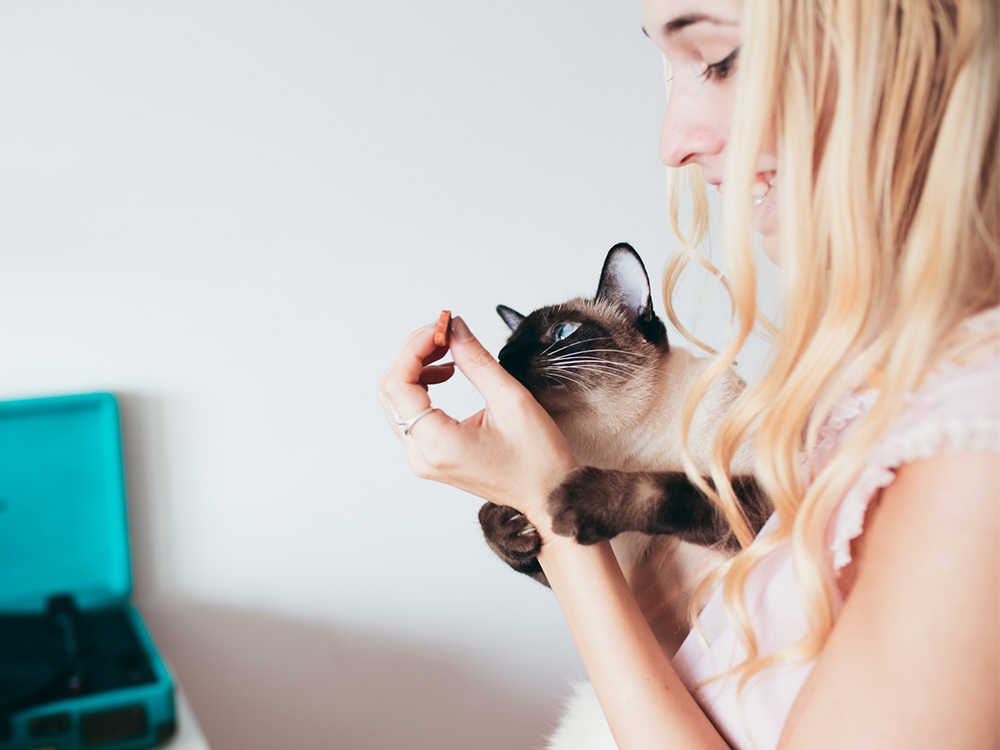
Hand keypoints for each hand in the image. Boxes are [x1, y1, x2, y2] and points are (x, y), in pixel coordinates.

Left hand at [377, 315, 578, 535]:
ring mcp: (423, 459)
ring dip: (416, 368)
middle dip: (413, 353)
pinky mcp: (431, 456)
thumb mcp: (512, 400)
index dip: (414, 348)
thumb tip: (455, 328)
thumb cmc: (538, 458)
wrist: (548, 494)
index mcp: (438, 445)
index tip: (440, 327)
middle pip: (391, 391)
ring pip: (397, 401)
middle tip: (444, 332)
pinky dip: (421, 386)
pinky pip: (410, 414)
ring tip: (447, 348)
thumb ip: (477, 360)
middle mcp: (422, 456)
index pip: (399, 384)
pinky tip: (445, 371)